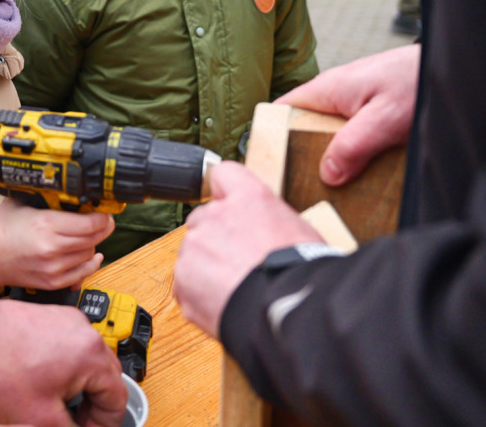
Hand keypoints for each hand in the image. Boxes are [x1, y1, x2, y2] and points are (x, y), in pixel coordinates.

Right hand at [0, 198, 113, 290]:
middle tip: (103, 220)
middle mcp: (53, 248)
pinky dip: (90, 262)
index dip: (103, 216)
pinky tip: (91, 254)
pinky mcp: (53, 282)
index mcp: (47, 225)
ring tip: (85, 235)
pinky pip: (84, 272)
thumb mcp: (22, 202)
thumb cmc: (1, 229)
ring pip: (90, 253)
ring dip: (92, 243)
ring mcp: (54, 267)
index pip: (91, 223)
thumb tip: (70, 188)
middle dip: (103, 227)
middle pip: (95, 238)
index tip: (104, 210)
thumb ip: (46, 196)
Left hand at [0, 299, 126, 426]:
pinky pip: (70, 345)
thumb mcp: (40, 418)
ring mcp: (66, 320)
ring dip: (80, 385)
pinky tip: (45, 380)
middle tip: (74, 422)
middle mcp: (83, 330)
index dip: (104, 424)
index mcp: (90, 354)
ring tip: (57, 403)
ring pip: (88, 360)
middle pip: (106, 376)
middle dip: (93, 405)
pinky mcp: (50, 317)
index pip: (118, 398)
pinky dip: (66, 366)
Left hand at [174, 162, 323, 338]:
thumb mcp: (299, 232)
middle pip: (204, 218)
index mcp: (249, 197)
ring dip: (207, 267)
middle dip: (217, 238)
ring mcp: (195, 245)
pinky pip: (187, 283)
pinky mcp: (183, 277)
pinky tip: (225, 303)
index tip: (226, 204)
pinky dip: (200, 294)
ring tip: (237, 289)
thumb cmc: (302, 276)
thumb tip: (263, 230)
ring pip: (194, 252)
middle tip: (240, 263)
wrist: (286, 313)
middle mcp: (216, 214)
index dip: (225, 191)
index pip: (224, 174)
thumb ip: (267, 221)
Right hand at [274, 45, 419, 184]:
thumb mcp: (384, 118)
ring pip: (329, 136)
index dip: (270, 135)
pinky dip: (355, 155)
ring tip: (336, 187)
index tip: (271, 165)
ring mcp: (353, 103)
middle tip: (306, 186)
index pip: (280, 111)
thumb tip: (326, 173)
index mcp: (326, 90)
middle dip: (304, 156)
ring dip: (334, 159)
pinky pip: (351, 137)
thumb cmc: (418, 79)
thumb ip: (353, 146)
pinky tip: (363, 173)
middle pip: (303, 129)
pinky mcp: (370, 112)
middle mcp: (334, 95)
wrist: (449, 67)